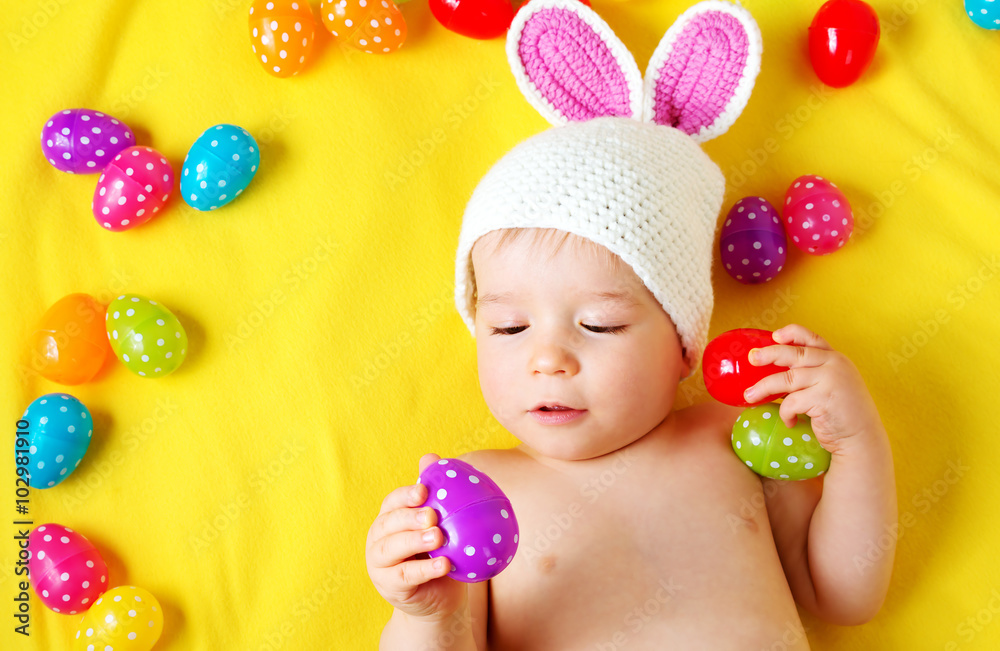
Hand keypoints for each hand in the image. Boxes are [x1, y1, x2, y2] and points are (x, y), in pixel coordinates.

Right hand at [365, 453, 466, 621]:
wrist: (440, 597)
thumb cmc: (439, 552)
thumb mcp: (439, 523)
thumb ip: (434, 493)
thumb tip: (430, 456)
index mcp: (390, 518)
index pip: (392, 501)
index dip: (405, 495)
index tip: (424, 491)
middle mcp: (379, 538)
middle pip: (388, 523)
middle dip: (409, 516)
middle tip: (432, 515)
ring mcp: (380, 563)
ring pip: (391, 548)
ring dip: (414, 541)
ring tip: (438, 537)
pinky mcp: (389, 586)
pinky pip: (405, 576)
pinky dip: (425, 569)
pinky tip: (445, 564)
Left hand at [743, 324, 884, 454]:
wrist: (863, 439)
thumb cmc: (842, 415)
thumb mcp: (832, 385)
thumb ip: (813, 374)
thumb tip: (774, 372)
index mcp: (836, 359)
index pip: (812, 338)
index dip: (792, 333)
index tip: (775, 336)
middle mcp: (834, 365)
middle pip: (794, 354)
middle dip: (769, 354)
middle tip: (752, 358)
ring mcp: (830, 380)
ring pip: (786, 379)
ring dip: (763, 388)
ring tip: (749, 396)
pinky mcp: (823, 399)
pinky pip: (791, 402)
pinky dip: (785, 413)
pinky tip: (789, 422)